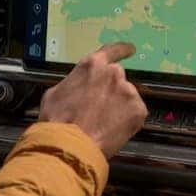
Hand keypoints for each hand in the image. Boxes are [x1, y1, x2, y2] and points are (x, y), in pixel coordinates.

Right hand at [38, 43, 147, 157]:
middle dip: (111, 91)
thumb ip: (75, 82)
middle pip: (117, 78)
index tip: (130, 49)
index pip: (112, 51)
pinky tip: (112, 130)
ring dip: (119, 106)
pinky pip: (134, 113)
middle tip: (99, 109)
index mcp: (93, 65)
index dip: (122, 50)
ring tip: (103, 124)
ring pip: (126, 96)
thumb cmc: (57, 120)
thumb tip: (79, 86)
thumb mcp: (56, 92)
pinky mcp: (138, 110)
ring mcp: (128, 91)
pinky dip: (127, 120)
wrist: (70, 145)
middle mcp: (114, 73)